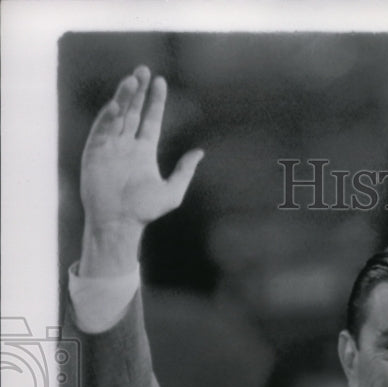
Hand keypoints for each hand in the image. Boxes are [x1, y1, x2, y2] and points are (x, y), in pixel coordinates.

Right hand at [79, 66, 203, 274]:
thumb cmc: (145, 211)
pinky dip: (108, 116)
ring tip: (132, 79)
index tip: (160, 81)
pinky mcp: (94, 152)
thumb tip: (200, 152)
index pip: (151, 119)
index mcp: (144, 151)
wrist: (119, 223)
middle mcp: (126, 145)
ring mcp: (110, 146)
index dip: (155, 101)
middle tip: (144, 70)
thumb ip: (184, 171)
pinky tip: (116, 105)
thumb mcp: (172, 192)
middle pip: (133, 111)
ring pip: (117, 115)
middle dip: (138, 91)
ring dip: (124, 97)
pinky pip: (102, 129)